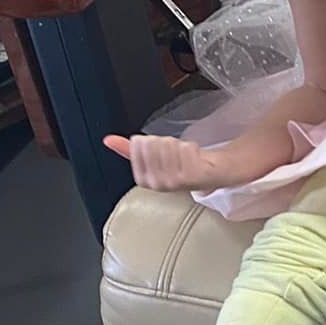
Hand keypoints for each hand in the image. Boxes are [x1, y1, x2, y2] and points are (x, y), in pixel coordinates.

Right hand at [102, 133, 260, 192]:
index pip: (139, 147)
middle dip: (166, 142)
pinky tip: (195, 154)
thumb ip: (130, 150)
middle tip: (177, 151)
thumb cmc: (186, 165)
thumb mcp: (154, 156)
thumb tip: (108, 140)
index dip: (151, 142)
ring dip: (180, 144)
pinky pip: (184, 151)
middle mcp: (159, 184)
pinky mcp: (194, 177)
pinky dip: (191, 147)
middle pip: (154, 145)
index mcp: (146, 180)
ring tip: (187, 154)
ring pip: (169, 145)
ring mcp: (177, 182)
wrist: (217, 172)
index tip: (160, 146)